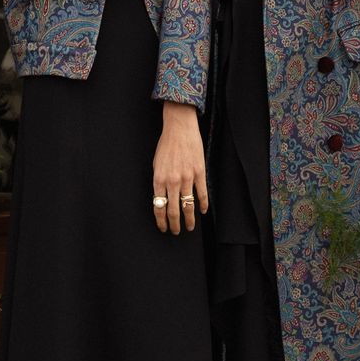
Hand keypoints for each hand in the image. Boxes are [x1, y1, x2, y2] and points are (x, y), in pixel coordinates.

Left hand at [152, 102, 208, 233]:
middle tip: (175, 232)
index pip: (159, 207)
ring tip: (189, 227)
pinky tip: (202, 211)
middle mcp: (172, 181)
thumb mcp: (156, 164)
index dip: (161, 220)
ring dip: (189, 219)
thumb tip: (162, 198)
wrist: (180, 129)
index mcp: (159, 179)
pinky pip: (202, 193)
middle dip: (174, 224)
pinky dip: (202, 205)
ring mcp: (187, 177)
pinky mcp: (199, 172)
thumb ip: (159, 182)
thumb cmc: (166, 145)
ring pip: (188, 205)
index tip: (163, 227)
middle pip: (173, 210)